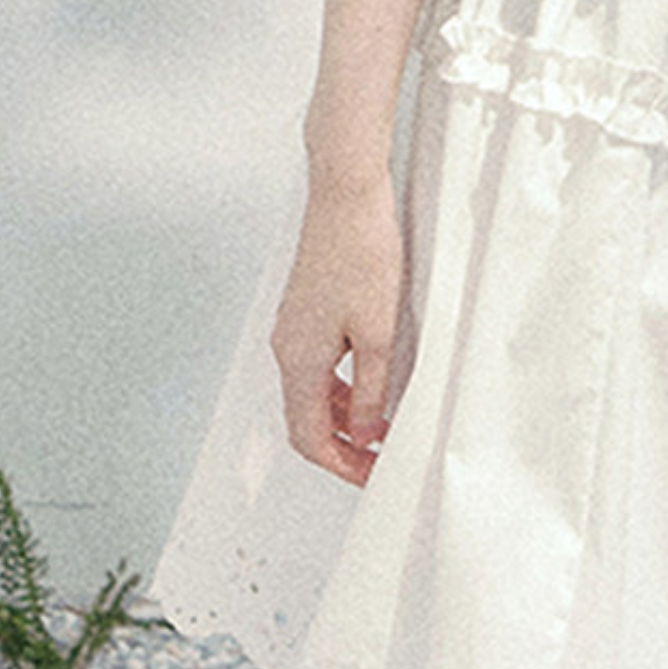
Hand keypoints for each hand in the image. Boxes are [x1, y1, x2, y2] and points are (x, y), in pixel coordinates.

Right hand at [270, 169, 405, 485]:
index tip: (372, 475)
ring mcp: (292, 327)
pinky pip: (315, 366)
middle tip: (379, 458)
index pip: (309, 438)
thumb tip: (366, 431)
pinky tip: (369, 381)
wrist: (345, 192)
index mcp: (298, 359)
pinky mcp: (304, 309)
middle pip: (305, 420)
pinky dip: (338, 386)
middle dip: (342, 447)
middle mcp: (286, 347)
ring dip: (341, 417)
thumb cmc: (360, 249)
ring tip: (381, 424)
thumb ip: (371, 389)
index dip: (342, 466)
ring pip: (310, 393)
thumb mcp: (378, 332)